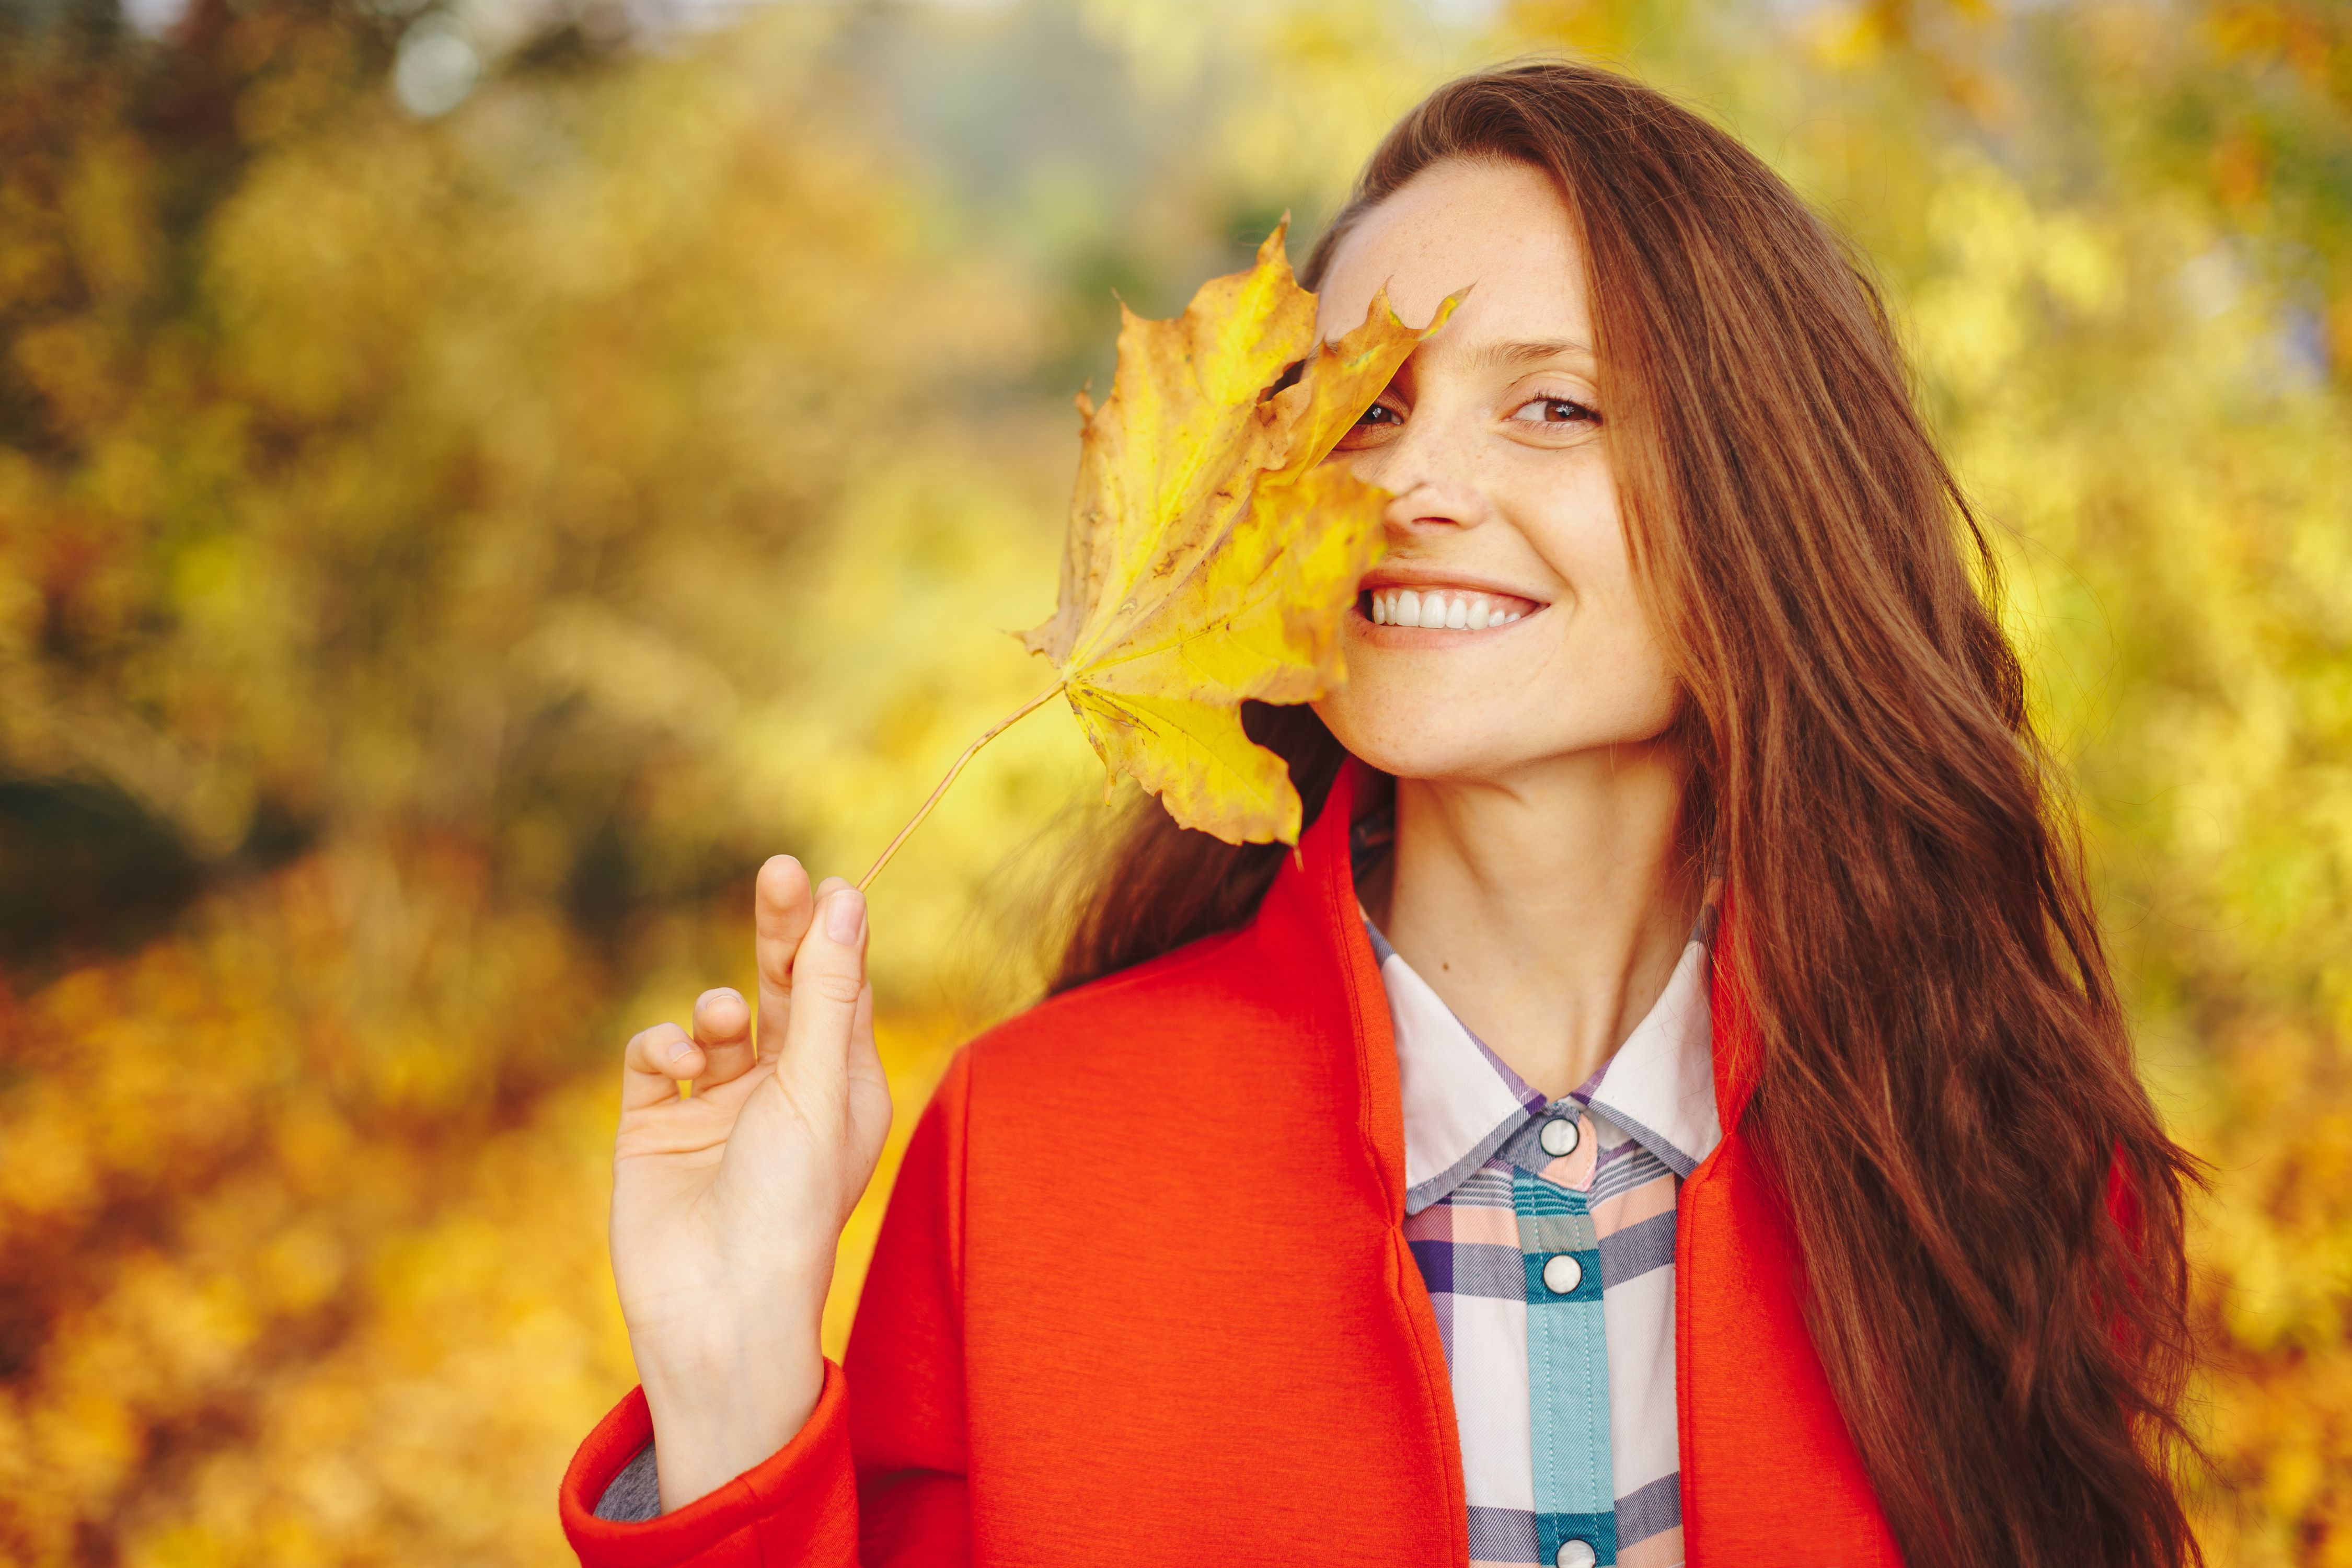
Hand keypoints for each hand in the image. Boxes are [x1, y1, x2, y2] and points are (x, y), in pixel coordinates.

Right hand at [608, 856, 892, 1511]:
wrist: (717, 1308)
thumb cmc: (789, 1205)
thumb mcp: (818, 1087)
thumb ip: (825, 991)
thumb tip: (846, 899)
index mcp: (843, 1086)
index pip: (840, 989)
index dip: (832, 934)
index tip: (823, 882)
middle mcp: (785, 1092)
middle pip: (783, 988)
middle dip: (779, 934)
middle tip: (777, 871)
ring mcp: (717, 1108)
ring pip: (717, 1020)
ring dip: (721, 1008)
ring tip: (723, 1023)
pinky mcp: (655, 1125)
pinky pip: (656, 1056)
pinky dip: (663, 1042)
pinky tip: (676, 1058)